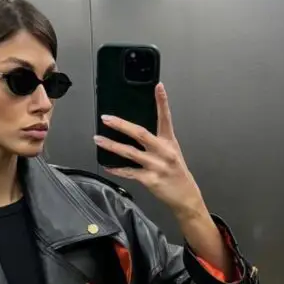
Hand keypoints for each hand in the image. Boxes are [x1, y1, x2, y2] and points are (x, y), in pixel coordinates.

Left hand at [93, 83, 206, 220]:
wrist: (185, 197)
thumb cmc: (176, 174)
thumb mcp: (172, 153)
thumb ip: (157, 142)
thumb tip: (135, 133)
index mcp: (169, 142)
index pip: (166, 118)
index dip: (163, 102)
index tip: (158, 87)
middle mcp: (163, 152)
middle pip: (140, 133)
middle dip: (121, 125)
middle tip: (106, 118)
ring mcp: (156, 166)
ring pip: (130, 152)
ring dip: (111, 145)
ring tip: (98, 139)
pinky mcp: (150, 180)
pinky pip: (129, 172)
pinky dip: (116, 169)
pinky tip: (106, 165)